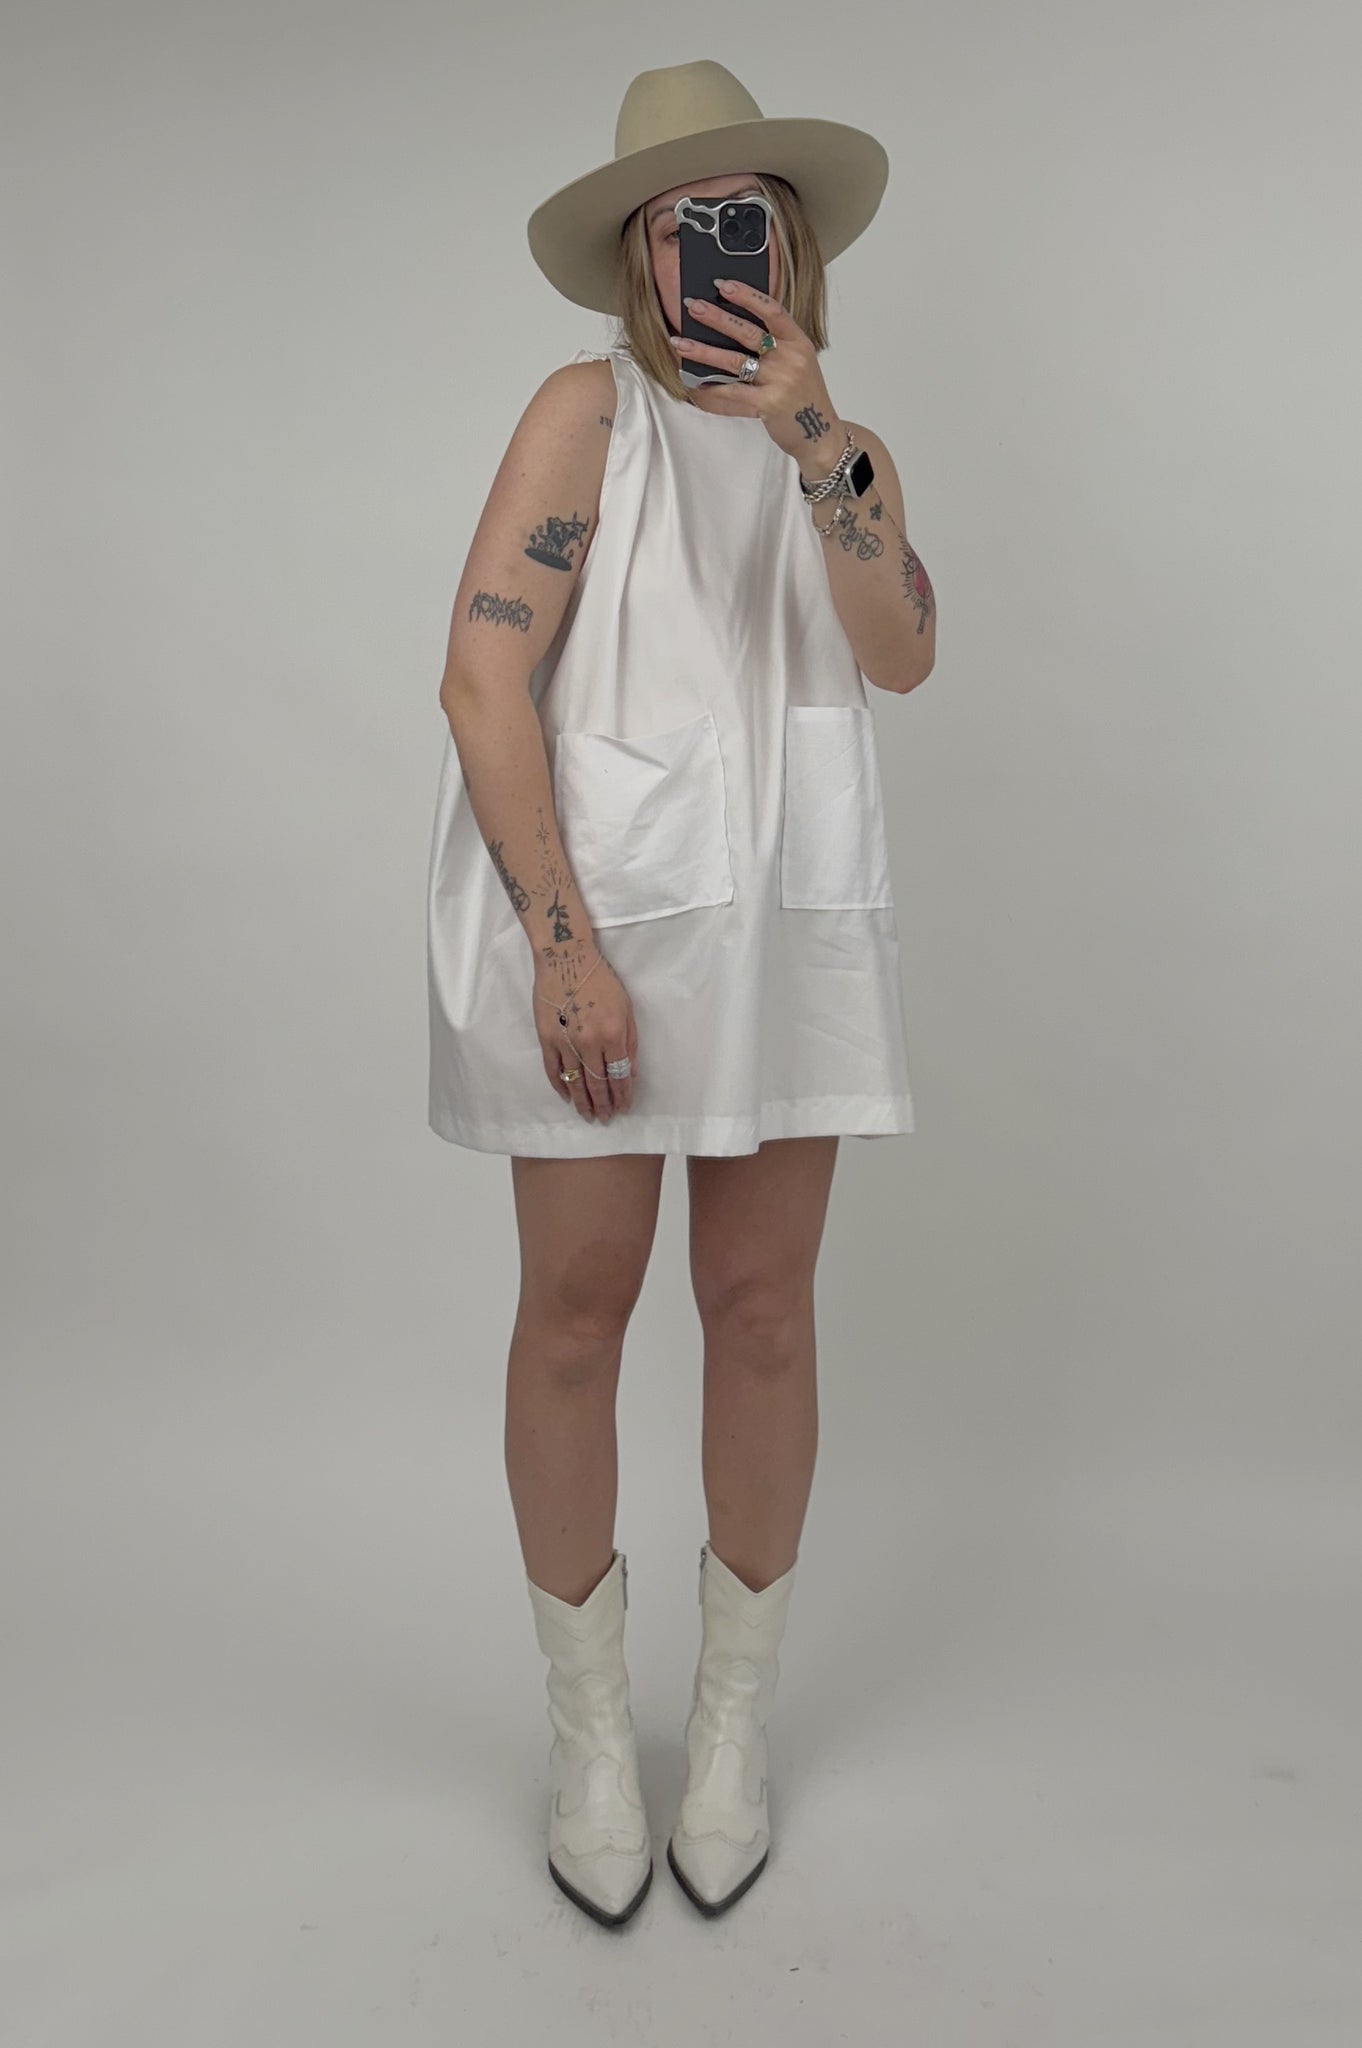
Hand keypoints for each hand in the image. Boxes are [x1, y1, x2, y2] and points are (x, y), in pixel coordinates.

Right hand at [532, 949, 637, 1123]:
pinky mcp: (546, 1038)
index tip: (624, 1107)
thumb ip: (630, 1041)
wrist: (566, 958)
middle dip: (603, 1104)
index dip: (622, 1095)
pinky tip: (567, 1097)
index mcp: (613, 1034)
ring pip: (575, 1081)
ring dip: (583, 1102)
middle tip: (605, 1118)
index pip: (619, 1075)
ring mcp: (565, 1042)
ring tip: (588, 1115)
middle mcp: (590, 1043)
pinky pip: (553, 1070)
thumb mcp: (626, 1007)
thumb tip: (631, 1072)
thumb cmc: (602, 980)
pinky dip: (560, 1086)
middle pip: (598, 1084)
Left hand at [668, 277, 845, 470]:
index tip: (723, 284)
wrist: (821, 435)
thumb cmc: (803, 397)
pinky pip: (732, 393)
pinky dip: (711, 389)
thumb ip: (775, 345)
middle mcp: (791, 358)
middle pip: (747, 332)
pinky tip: (694, 383)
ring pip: (734, 361)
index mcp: (798, 342)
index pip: (772, 310)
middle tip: (692, 306)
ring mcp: (780, 381)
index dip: (747, 295)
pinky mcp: (769, 404)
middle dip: (716, 317)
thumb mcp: (798, 362)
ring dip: (704, 351)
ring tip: (680, 343)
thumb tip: (730, 327)